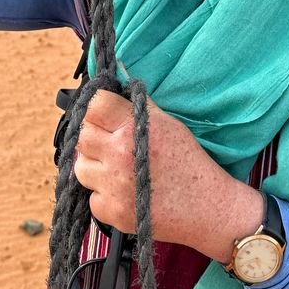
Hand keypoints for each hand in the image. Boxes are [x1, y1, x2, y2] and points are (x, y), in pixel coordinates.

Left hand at [73, 89, 265, 261]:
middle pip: (82, 135)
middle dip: (95, 136)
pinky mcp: (112, 213)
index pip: (94, 105)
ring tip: (118, 168)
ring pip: (81, 167)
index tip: (105, 113)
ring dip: (95, 166)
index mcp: (134, 128)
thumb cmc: (189, 161)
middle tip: (111, 142)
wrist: (207, 207)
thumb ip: (139, 102)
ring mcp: (114, 186)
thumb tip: (117, 75)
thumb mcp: (168, 124)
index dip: (98, 106)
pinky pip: (92, 197)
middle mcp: (120, 156)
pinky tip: (125, 192)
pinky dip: (104, 195)